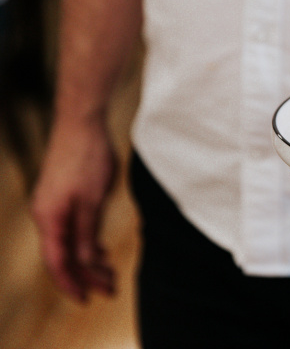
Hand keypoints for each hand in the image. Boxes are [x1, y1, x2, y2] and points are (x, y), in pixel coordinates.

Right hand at [30, 120, 117, 301]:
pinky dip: (86, 241)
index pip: (58, 261)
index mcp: (49, 218)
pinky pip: (71, 227)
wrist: (81, 123)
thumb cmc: (87, 157)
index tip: (89, 298)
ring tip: (110, 273)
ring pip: (69, 241)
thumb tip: (86, 261)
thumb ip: (87, 232)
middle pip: (64, 254)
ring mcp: (52, 204)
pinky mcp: (62, 195)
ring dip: (89, 258)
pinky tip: (100, 250)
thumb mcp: (92, 200)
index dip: (73, 282)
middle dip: (87, 274)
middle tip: (111, 288)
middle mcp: (46, 214)